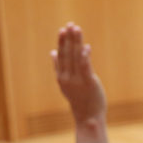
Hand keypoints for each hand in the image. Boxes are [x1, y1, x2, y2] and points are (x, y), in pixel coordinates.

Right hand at [51, 22, 108, 142]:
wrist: (87, 117)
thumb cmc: (78, 99)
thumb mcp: (65, 83)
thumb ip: (59, 67)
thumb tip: (53, 51)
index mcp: (61, 76)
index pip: (61, 56)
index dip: (62, 42)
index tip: (62, 30)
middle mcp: (67, 77)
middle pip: (68, 54)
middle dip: (69, 39)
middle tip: (70, 25)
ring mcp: (77, 80)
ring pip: (76, 57)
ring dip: (76, 42)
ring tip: (77, 29)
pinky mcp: (89, 83)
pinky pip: (86, 67)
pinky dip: (85, 56)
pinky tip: (87, 47)